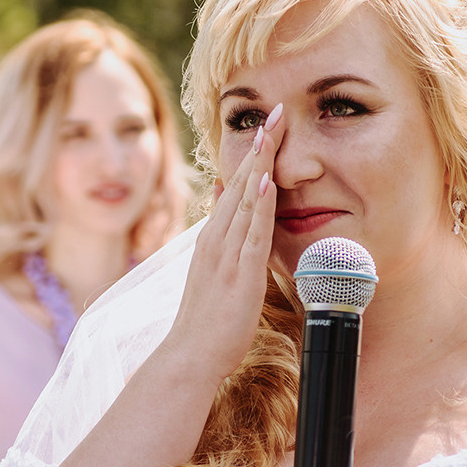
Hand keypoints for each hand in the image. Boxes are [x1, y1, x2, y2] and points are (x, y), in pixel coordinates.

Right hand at [160, 103, 284, 386]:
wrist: (189, 356)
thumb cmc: (205, 321)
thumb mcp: (212, 268)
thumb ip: (220, 232)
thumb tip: (224, 195)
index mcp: (214, 238)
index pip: (236, 186)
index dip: (253, 154)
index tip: (267, 124)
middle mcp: (218, 239)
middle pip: (241, 182)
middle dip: (259, 145)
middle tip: (277, 110)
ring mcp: (227, 254)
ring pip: (247, 199)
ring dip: (261, 162)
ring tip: (274, 128)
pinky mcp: (240, 272)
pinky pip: (252, 232)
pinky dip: (260, 204)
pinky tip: (268, 180)